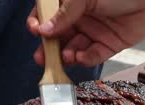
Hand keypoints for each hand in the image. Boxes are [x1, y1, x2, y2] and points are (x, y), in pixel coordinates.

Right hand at [27, 0, 144, 66]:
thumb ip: (64, 13)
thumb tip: (43, 30)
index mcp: (71, 1)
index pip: (48, 14)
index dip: (39, 23)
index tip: (35, 31)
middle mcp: (81, 16)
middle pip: (58, 36)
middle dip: (49, 48)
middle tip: (42, 57)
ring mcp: (94, 31)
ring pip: (74, 48)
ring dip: (67, 55)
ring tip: (65, 56)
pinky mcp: (109, 44)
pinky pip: (93, 55)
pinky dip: (85, 58)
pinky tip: (80, 57)